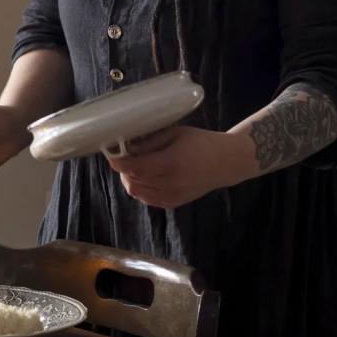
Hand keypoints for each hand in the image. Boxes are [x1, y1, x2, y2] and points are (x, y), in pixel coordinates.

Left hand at [109, 125, 254, 208]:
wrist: (225, 162)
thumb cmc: (200, 142)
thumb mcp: (175, 134)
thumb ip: (150, 142)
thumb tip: (126, 147)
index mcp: (171, 163)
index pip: (136, 168)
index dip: (119, 163)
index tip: (111, 155)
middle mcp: (170, 184)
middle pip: (133, 181)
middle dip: (123, 170)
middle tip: (124, 158)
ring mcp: (172, 196)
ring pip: (137, 193)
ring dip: (131, 180)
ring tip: (135, 167)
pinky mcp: (174, 203)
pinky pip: (147, 199)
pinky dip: (141, 189)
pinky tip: (146, 177)